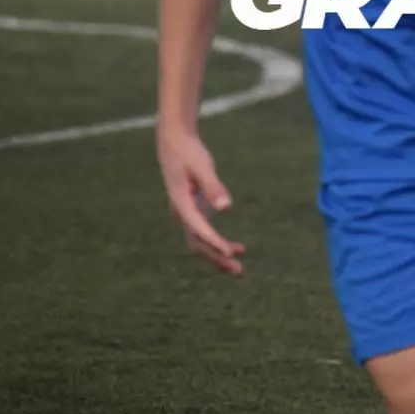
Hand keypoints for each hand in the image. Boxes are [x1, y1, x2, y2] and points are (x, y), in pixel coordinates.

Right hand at [157, 127, 244, 275]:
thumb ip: (214, 187)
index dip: (215, 243)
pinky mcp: (193, 211)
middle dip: (217, 258)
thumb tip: (227, 208)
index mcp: (182, 204)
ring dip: (218, 256)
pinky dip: (218, 244)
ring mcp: (187, 214)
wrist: (174, 142)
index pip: (199, 229)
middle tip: (239, 271)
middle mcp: (182, 214)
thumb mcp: (202, 167)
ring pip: (201, 243)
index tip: (231, 253)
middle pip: (198, 244)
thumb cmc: (189, 152)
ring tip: (239, 269)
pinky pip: (204, 234)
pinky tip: (236, 249)